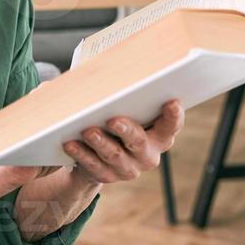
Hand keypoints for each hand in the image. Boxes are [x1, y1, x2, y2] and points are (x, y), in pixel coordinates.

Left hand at [62, 98, 184, 185]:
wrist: (98, 154)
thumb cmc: (113, 116)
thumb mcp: (122, 107)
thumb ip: (123, 93)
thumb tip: (104, 68)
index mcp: (159, 134)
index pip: (171, 125)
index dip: (174, 116)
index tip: (171, 102)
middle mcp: (148, 154)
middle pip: (139, 142)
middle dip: (127, 130)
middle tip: (113, 119)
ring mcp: (128, 168)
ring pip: (114, 155)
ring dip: (100, 142)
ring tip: (87, 131)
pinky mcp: (107, 176)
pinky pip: (94, 166)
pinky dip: (81, 154)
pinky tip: (70, 143)